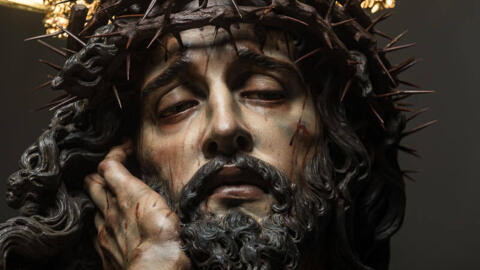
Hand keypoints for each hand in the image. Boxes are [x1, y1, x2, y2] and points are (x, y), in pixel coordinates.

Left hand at [84, 141, 190, 269]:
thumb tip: (176, 180)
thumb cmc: (167, 239)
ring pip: (94, 206)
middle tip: (114, 170)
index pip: (109, 165)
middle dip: (101, 173)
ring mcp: (105, 231)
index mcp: (128, 194)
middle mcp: (111, 209)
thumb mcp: (168, 205)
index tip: (126, 146)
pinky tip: (115, 225)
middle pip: (93, 182)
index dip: (116, 152)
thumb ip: (159, 191)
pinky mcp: (104, 250)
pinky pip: (98, 230)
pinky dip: (104, 223)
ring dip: (102, 198)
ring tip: (115, 197)